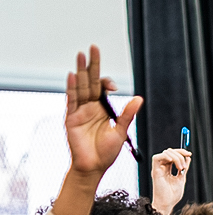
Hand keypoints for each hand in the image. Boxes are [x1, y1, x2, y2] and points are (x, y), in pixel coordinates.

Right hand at [65, 45, 142, 178]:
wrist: (93, 167)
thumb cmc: (106, 152)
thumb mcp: (121, 130)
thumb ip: (128, 114)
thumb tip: (138, 98)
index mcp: (102, 109)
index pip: (102, 88)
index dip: (107, 82)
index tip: (114, 86)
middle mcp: (90, 107)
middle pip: (90, 81)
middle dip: (92, 65)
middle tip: (93, 48)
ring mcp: (79, 111)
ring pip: (80, 87)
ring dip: (80, 71)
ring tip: (80, 55)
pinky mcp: (71, 118)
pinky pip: (71, 101)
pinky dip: (72, 88)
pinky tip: (73, 76)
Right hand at [151, 148, 190, 214]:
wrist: (167, 203)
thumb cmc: (172, 195)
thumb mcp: (182, 178)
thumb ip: (184, 168)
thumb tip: (188, 158)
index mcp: (168, 169)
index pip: (173, 155)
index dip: (181, 152)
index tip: (189, 154)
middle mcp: (162, 167)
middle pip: (169, 151)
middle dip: (180, 154)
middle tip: (185, 166)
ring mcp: (158, 168)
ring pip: (165, 153)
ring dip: (176, 158)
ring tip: (181, 168)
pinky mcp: (155, 171)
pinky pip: (157, 157)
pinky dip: (166, 157)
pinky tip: (173, 163)